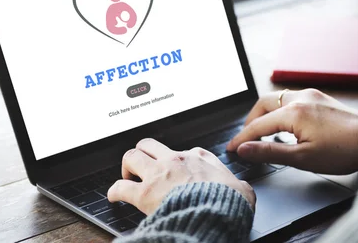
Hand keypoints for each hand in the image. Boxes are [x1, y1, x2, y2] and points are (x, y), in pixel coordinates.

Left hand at [108, 138, 255, 214]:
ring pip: (131, 156)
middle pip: (150, 144)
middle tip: (142, 166)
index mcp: (199, 157)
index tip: (174, 169)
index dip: (175, 160)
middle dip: (143, 153)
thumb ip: (238, 185)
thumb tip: (243, 190)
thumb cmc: (229, 202)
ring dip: (127, 166)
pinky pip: (120, 187)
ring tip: (127, 176)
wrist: (216, 213)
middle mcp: (176, 160)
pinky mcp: (145, 193)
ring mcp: (158, 174)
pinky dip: (114, 191)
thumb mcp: (242, 188)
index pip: (182, 151)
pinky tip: (114, 196)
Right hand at [226, 89, 357, 174]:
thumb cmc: (343, 151)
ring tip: (263, 134)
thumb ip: (270, 152)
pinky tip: (285, 125)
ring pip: (277, 99)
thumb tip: (245, 149)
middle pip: (263, 104)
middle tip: (247, 139)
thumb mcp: (303, 158)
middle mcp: (300, 98)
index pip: (258, 125)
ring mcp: (311, 95)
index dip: (242, 138)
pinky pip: (291, 99)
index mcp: (294, 112)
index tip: (231, 149)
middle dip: (251, 121)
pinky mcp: (320, 98)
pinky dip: (280, 110)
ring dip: (266, 114)